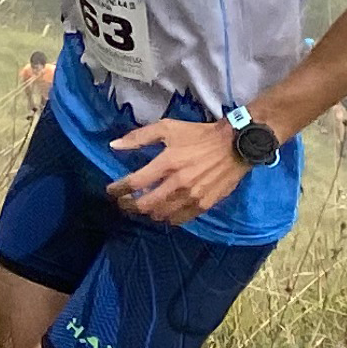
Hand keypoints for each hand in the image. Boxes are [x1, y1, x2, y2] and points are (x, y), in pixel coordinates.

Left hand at [109, 117, 250, 225]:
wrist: (235, 145)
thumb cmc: (198, 135)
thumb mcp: (167, 128)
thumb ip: (139, 137)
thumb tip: (114, 146)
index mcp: (167, 163)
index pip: (134, 183)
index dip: (118, 189)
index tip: (111, 191)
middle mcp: (178, 183)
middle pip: (144, 204)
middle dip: (129, 205)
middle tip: (124, 202)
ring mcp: (192, 196)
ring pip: (160, 214)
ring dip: (147, 212)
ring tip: (143, 206)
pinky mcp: (204, 204)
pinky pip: (179, 219)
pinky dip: (167, 217)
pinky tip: (163, 211)